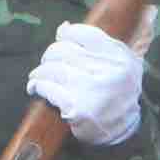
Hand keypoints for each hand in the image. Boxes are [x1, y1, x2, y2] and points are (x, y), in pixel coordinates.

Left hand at [26, 22, 142, 148]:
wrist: (124, 132)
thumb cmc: (117, 94)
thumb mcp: (118, 65)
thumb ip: (95, 44)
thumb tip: (63, 27)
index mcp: (120, 57)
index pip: (84, 34)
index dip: (66, 35)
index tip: (60, 42)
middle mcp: (108, 71)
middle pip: (63, 51)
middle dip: (49, 56)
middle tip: (47, 64)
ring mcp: (92, 90)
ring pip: (53, 69)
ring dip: (40, 72)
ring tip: (38, 76)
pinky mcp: (77, 108)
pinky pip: (48, 88)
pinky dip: (38, 87)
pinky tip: (36, 88)